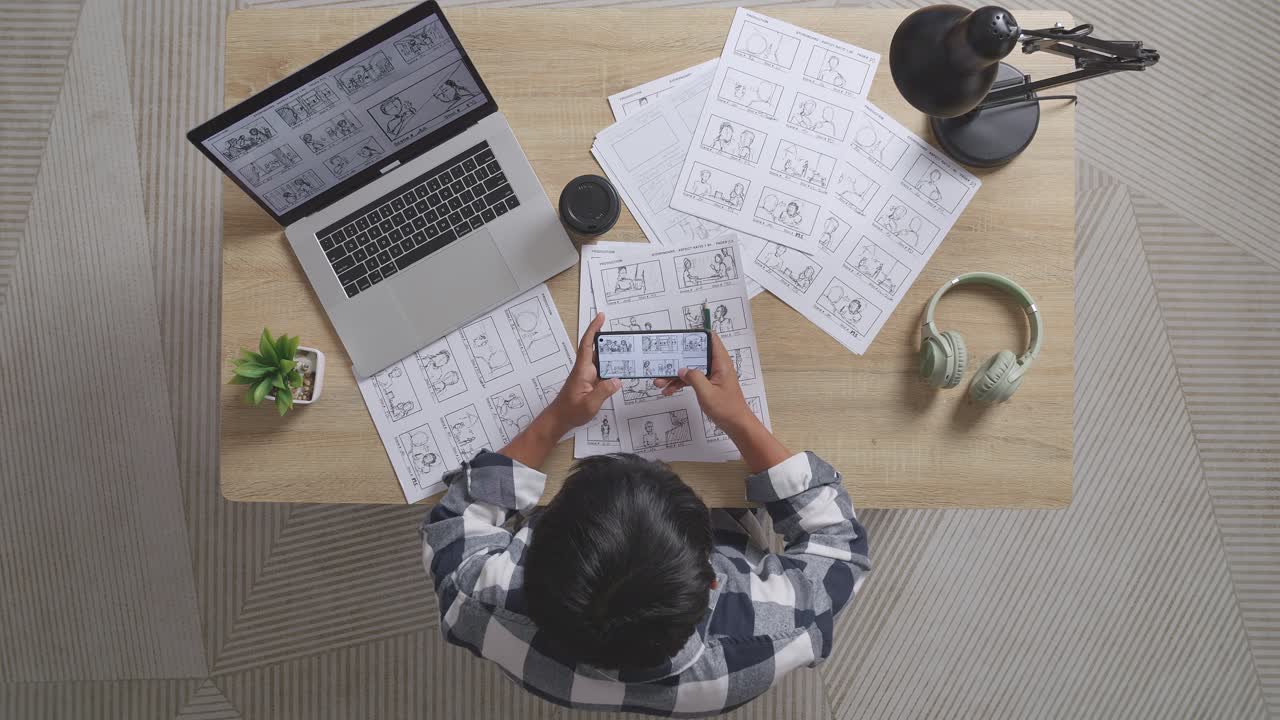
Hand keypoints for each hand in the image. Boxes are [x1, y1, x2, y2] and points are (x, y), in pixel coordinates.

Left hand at [547, 312, 620, 432]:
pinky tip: (621, 369)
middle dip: (609, 339)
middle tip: (623, 336)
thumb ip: (603, 392)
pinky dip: (612, 367)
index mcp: (582, 370)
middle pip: (597, 349)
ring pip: (601, 359)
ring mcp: (588, 375)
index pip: (587, 344)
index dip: (593, 329)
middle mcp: (585, 369)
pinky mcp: (591, 381)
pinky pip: (603, 370)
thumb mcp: (589, 404)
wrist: (560, 419)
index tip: (601, 317)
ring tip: (627, 351)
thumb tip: (617, 380)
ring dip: (612, 354)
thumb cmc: (570, 411)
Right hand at [654, 332, 753, 432]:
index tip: (681, 337)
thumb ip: (694, 378)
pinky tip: (669, 389)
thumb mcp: (707, 393)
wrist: (735, 424)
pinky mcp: (707, 383)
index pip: (711, 339)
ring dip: (675, 374)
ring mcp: (711, 375)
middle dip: (678, 359)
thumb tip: (682, 369)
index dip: (696, 335)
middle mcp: (716, 365)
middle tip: (663, 363)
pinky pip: (691, 379)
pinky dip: (680, 383)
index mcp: (721, 362)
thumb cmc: (727, 409)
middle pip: (694, 355)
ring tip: (660, 382)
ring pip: (690, 368)